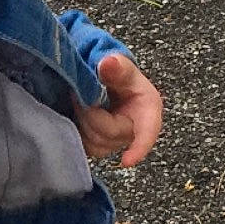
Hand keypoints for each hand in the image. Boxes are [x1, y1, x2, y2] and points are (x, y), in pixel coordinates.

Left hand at [73, 53, 162, 167]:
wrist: (99, 76)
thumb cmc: (115, 71)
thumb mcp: (119, 65)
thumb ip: (116, 66)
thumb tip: (109, 63)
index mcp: (147, 109)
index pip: (147, 133)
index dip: (139, 148)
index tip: (127, 161)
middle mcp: (134, 129)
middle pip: (111, 136)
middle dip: (92, 115)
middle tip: (80, 95)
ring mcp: (115, 140)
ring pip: (96, 144)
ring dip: (82, 121)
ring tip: (79, 101)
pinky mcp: (98, 144)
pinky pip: (85, 147)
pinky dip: (77, 131)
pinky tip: (76, 115)